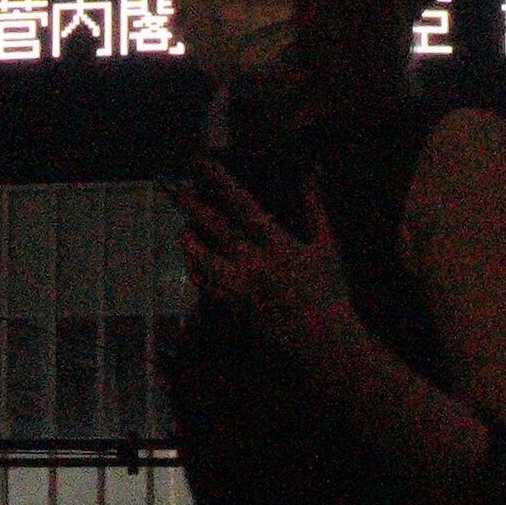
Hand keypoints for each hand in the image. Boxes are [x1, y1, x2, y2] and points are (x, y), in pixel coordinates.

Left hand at [179, 160, 355, 362]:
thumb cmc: (330, 290)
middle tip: (175, 191)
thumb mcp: (327, 245)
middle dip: (193, 208)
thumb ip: (315, 207)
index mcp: (277, 244)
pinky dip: (200, 275)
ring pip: (204, 261)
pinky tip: (195, 267)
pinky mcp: (237, 307)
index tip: (205, 165)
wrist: (324, 339)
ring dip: (191, 244)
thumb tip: (313, 172)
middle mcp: (255, 263)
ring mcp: (242, 287)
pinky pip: (210, 288)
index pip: (244, 206)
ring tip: (183, 232)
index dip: (222, 183)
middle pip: (215, 230)